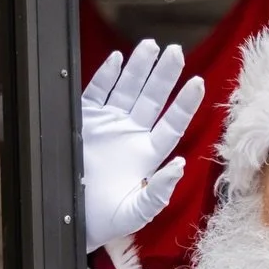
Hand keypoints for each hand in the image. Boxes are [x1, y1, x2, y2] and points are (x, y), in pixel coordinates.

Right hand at [82, 41, 204, 252]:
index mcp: (148, 154)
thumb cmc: (105, 220)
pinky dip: (106, 77)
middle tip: (175, 51)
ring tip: (151, 47)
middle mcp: (131, 134)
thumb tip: (179, 166)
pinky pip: (97, 93)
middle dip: (164, 75)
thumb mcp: (135, 212)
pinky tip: (116, 60)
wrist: (70, 221)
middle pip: (152, 98)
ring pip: (128, 90)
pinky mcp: (84, 121)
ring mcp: (108, 125)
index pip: (172, 123)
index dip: (184, 104)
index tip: (198, 83)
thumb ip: (158, 193)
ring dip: (139, 68)